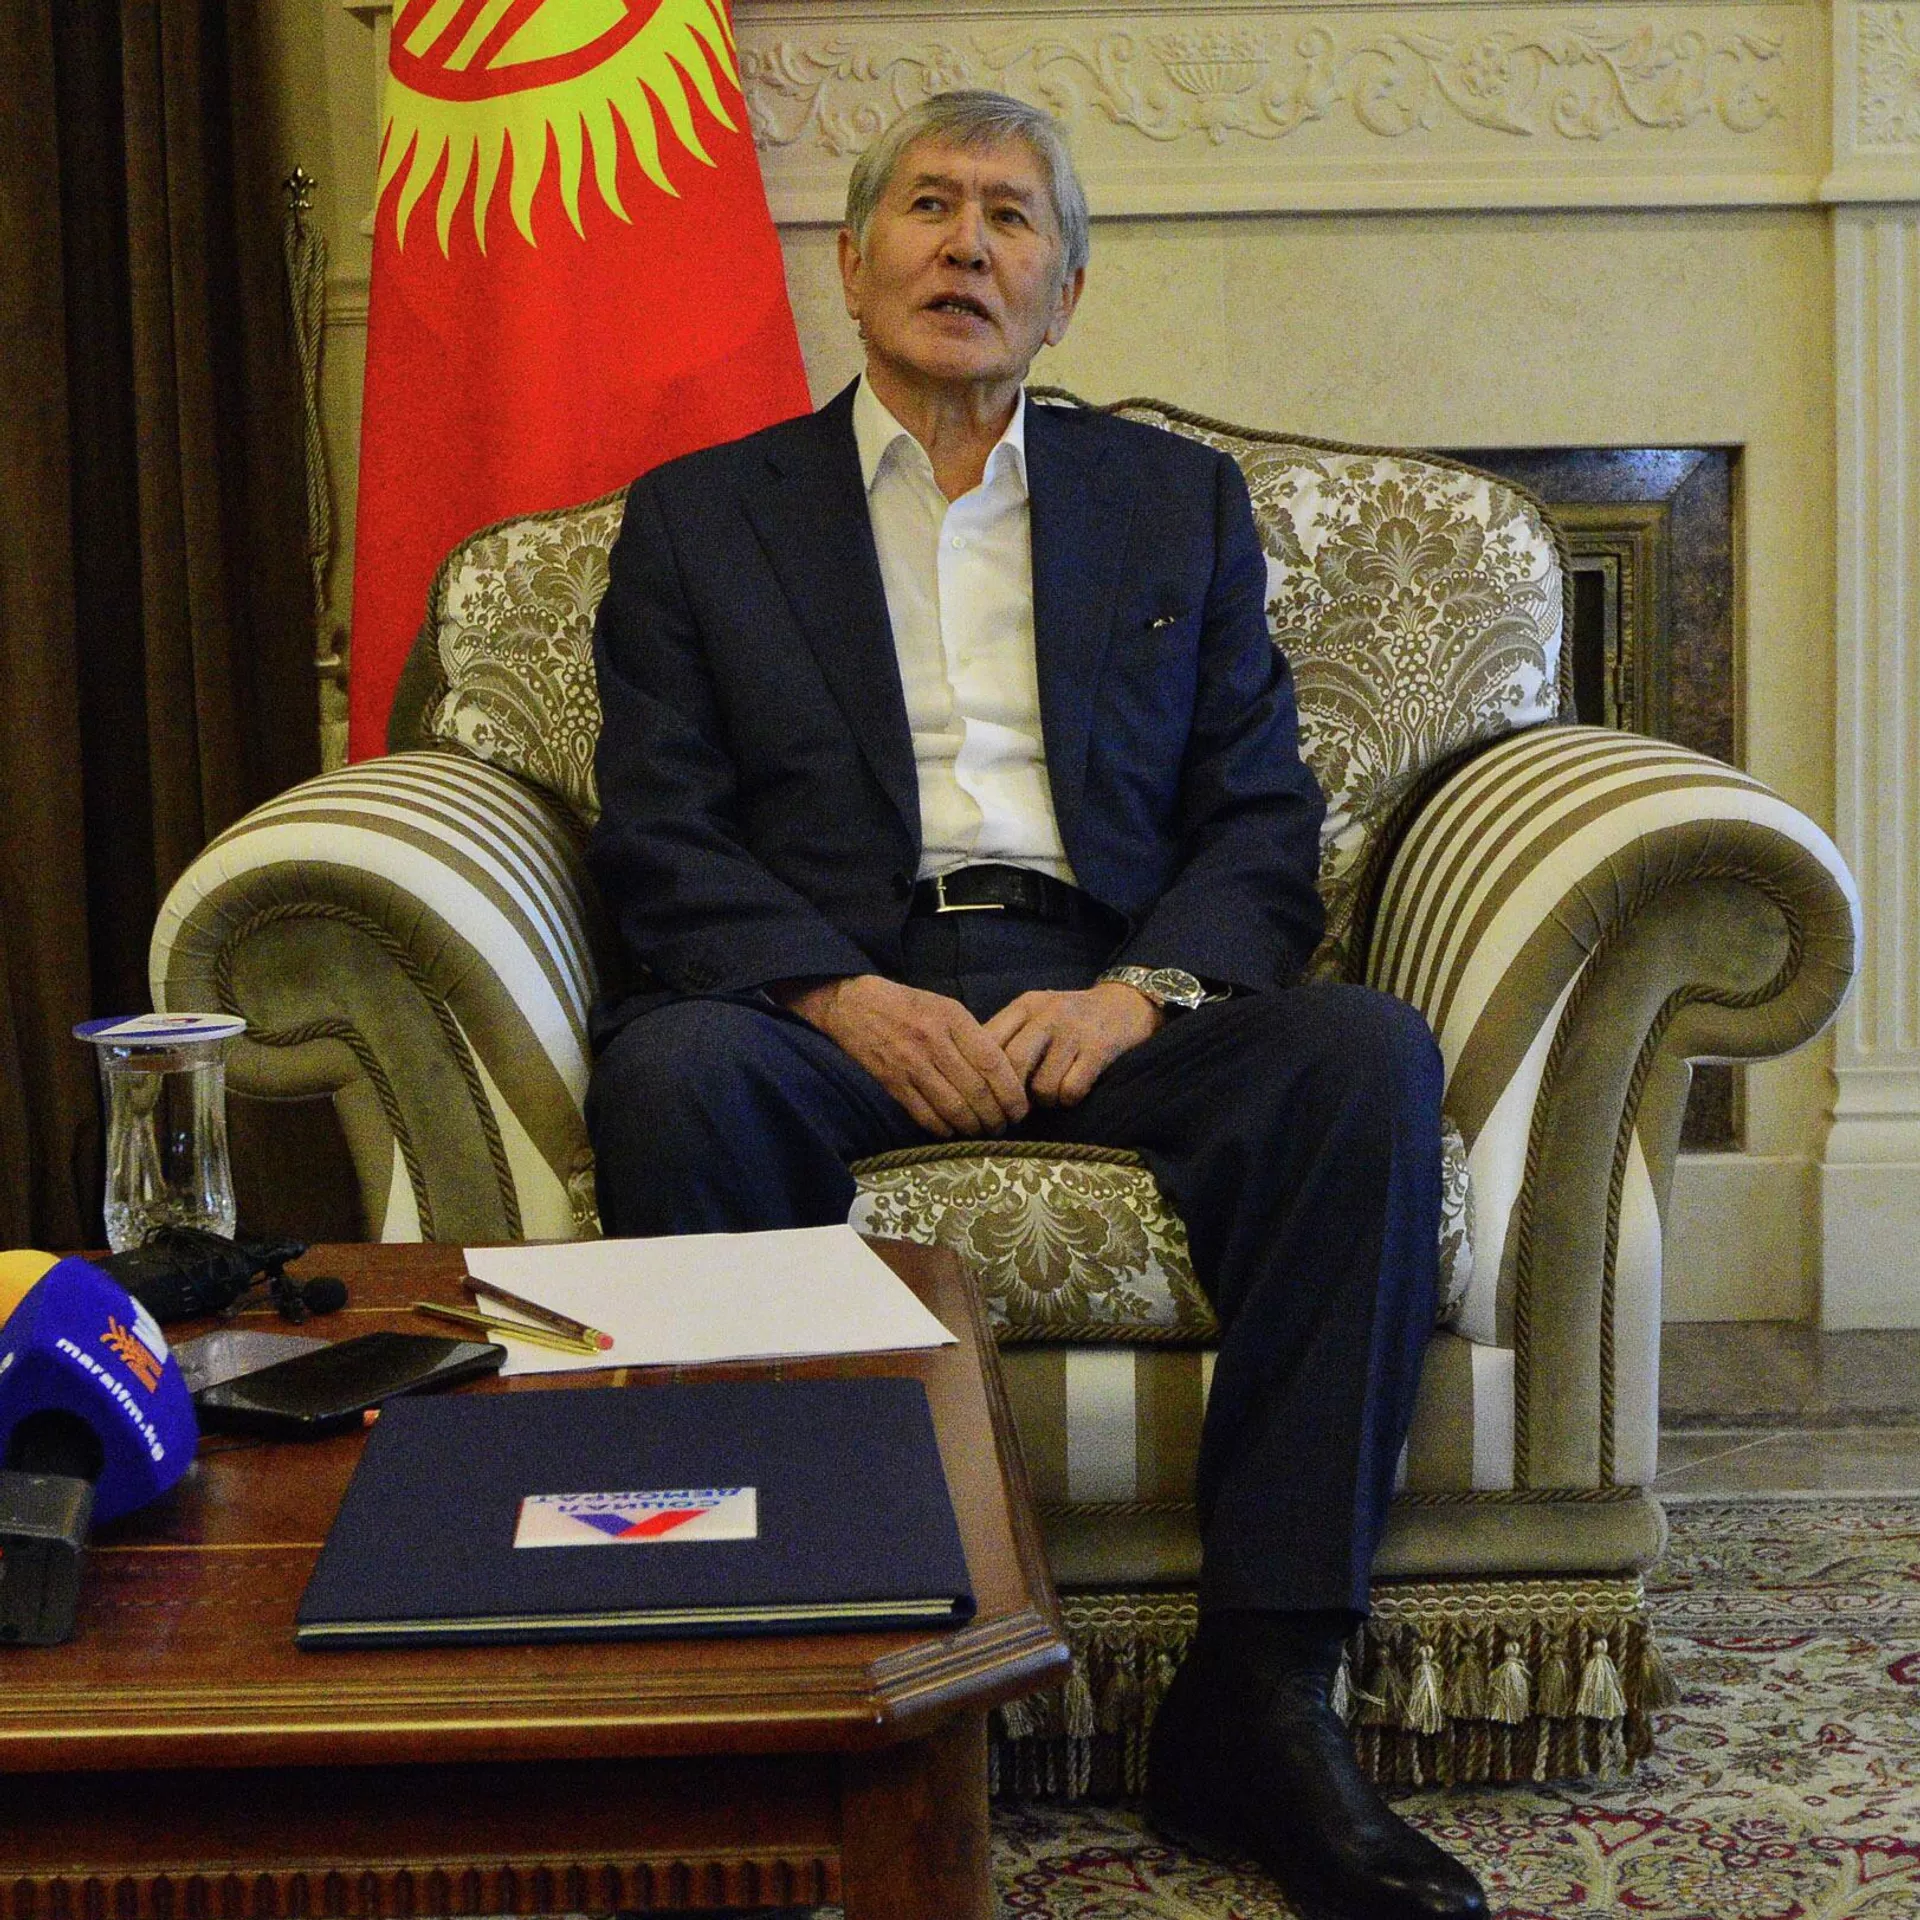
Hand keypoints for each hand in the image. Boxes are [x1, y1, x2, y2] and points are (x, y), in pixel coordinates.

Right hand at [770, 974, 1028, 1138]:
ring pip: (954, 1108)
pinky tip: (954, 1131)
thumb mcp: (948, 1008)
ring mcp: (911, 1064)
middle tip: (1004, 1127)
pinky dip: (945, 1129)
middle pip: (977, 1092)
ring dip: (973, 1128)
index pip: (993, 1064)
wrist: (856, 1005)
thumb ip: (974, 1037)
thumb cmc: (911, 1006)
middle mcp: (934, 1042)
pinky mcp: (892, 1083)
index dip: (1012, 1093)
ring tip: (983, 1132)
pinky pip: (925, 1115)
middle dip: (997, 1117)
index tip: (1020, 1109)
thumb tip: (1005, 1076)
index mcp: (953, 1019)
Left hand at [983, 982, 1163, 1107]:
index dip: (981, 1073)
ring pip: (1042, 1084)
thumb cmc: (1071, 1017)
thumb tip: (973, 1075)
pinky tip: (1072, 1093)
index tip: (983, 1095)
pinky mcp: (1100, 1049)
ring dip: (1045, 1100)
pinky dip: (1068, 1100)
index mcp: (1026, 1005)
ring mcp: (1074, 1031)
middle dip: (1009, 1096)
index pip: (988, 1040)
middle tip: (1013, 1111)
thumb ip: (1009, 1034)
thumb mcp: (1037, 1013)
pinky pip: (1071, 1090)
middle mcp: (1047, 1014)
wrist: (1126, 1003)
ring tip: (1052, 1094)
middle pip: (1011, 1065)